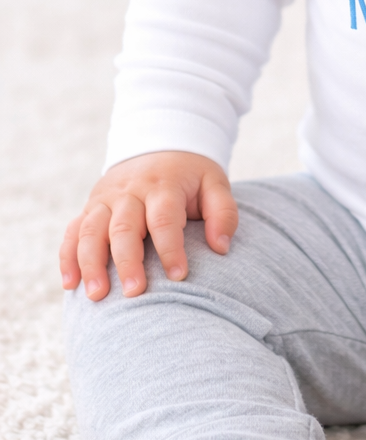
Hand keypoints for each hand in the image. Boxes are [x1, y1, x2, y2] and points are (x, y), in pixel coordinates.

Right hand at [60, 152, 236, 301]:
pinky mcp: (90, 206)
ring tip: (97, 295)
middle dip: (128, 262)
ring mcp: (105, 199)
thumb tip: (221, 247)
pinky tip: (70, 285)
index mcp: (163, 186)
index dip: (171, 248)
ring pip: (91, 230)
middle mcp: (129, 192)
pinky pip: (72, 231)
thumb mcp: (215, 184)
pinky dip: (68, 257)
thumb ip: (223, 214)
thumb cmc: (191, 176)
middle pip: (124, 228)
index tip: (178, 276)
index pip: (164, 219)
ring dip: (91, 263)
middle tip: (135, 293)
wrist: (159, 144)